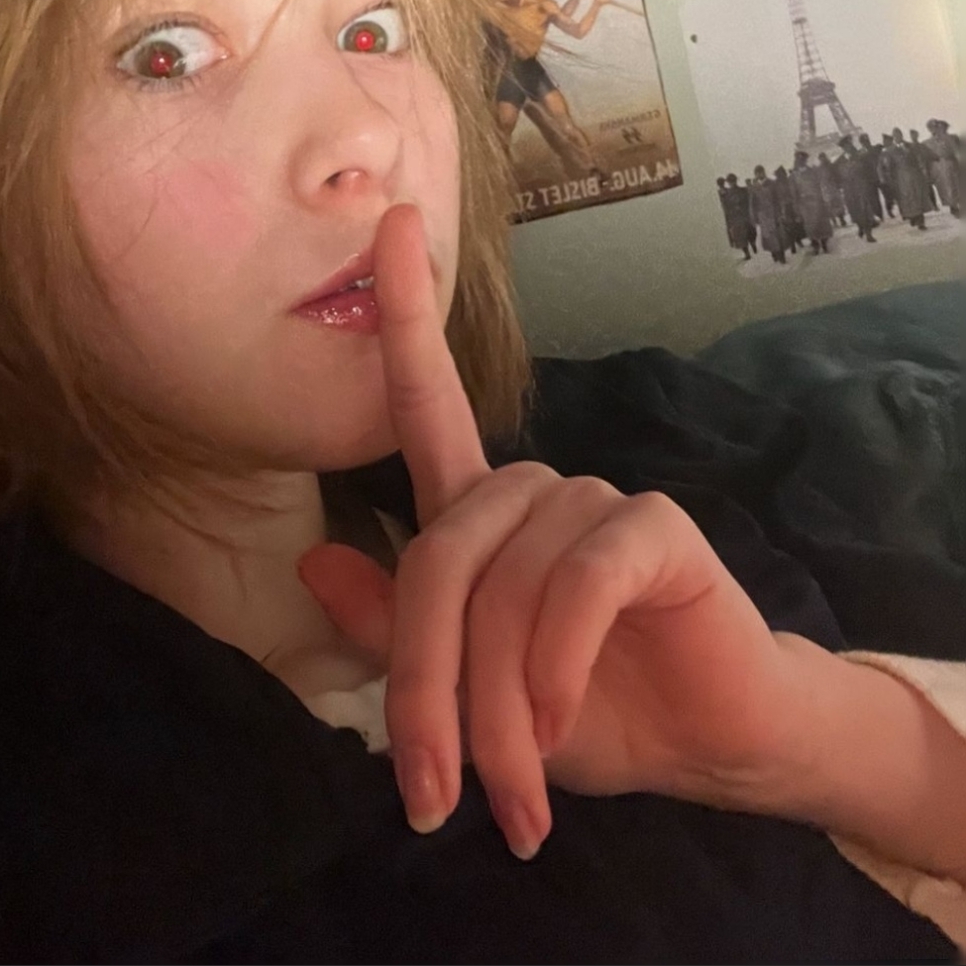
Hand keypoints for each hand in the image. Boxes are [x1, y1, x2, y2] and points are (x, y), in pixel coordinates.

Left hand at [299, 205, 807, 859]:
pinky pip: (578, 578)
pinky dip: (557, 655)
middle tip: (438, 795)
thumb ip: (394, 628)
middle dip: (428, 681)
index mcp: (481, 513)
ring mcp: (596, 501)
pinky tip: (563, 716)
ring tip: (517, 781)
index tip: (387, 219)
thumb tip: (311, 561)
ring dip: (497, 695)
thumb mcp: (470, 691)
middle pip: (442, 550)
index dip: (401, 310)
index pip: (427, 397)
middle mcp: (533, 490)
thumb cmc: (583, 711)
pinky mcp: (653, 528)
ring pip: (507, 579)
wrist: (704, 745)